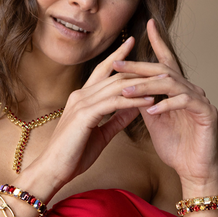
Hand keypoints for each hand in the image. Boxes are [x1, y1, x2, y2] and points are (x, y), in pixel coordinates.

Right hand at [31, 37, 154, 190]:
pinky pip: (114, 103)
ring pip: (116, 86)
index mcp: (82, 99)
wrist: (53, 169)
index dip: (119, 58)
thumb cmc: (73, 154)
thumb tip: (135, 108)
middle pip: (114, 75)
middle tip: (162, 66)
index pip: (103, 72)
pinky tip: (150, 100)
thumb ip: (117, 120)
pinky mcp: (84, 115)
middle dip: (138, 69)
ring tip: (163, 81)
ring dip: (141, 83)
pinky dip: (133, 101)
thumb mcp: (101, 134)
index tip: (133, 46)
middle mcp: (80, 96)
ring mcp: (81, 103)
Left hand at [115, 19, 217, 194]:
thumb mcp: (154, 121)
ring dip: (147, 87)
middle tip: (118, 64)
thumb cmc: (175, 146)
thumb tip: (128, 88)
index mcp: (177, 91)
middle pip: (163, 70)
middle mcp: (189, 90)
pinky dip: (166, 105)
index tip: (142, 29)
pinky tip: (151, 111)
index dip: (156, 45)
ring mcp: (199, 100)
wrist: (193, 168)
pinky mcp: (207, 113)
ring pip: (172, 83)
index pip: (164, 64)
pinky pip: (185, 102)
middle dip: (139, 67)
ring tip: (126, 91)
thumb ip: (145, 103)